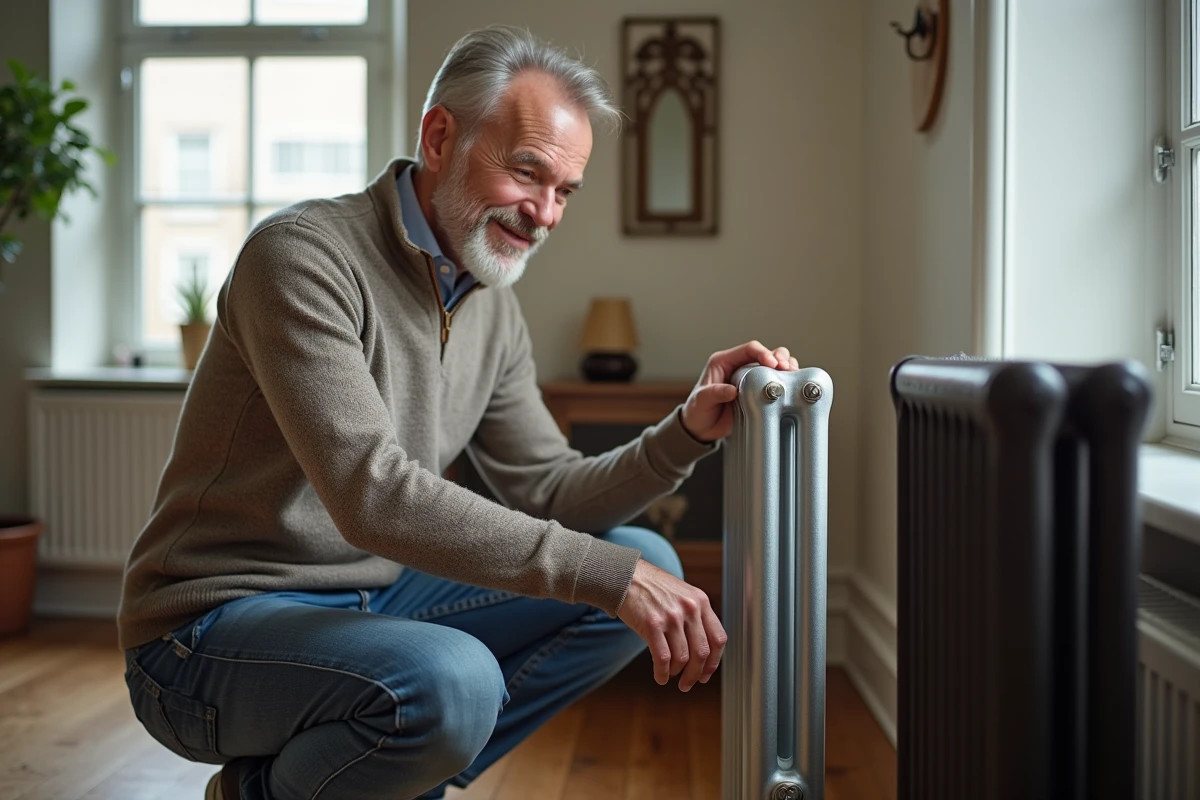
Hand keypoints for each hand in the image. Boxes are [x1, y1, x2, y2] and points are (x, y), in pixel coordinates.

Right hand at [618, 559, 725, 691]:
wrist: (626, 576)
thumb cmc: (653, 588)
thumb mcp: (683, 594)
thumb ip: (695, 616)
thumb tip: (702, 652)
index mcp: (701, 601)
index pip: (718, 639)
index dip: (714, 662)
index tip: (706, 674)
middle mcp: (690, 608)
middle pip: (702, 652)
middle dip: (695, 674)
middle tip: (687, 684)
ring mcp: (671, 616)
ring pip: (683, 658)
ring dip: (677, 673)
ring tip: (671, 675)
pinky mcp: (652, 624)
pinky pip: (663, 658)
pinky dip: (662, 673)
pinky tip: (660, 676)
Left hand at [681, 341, 799, 442]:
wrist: (701, 429)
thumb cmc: (697, 411)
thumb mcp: (702, 401)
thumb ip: (715, 393)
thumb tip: (732, 390)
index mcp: (724, 362)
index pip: (748, 349)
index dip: (763, 353)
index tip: (772, 364)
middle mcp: (739, 366)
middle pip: (764, 353)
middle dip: (778, 357)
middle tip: (786, 367)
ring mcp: (749, 378)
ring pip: (773, 364)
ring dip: (785, 365)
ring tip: (792, 373)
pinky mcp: (757, 390)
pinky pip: (774, 379)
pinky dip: (785, 379)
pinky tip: (791, 383)